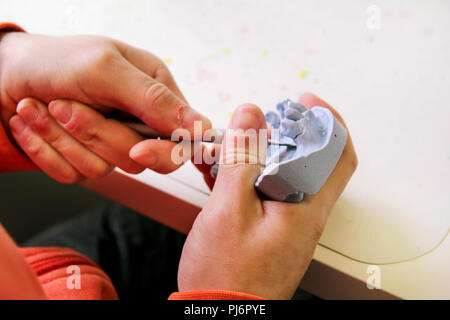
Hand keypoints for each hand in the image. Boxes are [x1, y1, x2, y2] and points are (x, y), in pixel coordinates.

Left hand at [0, 32, 210, 181]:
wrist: (5, 75)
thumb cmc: (56, 61)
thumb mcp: (105, 68)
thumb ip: (153, 99)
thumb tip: (201, 127)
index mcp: (155, 93)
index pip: (183, 138)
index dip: (166, 152)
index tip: (139, 150)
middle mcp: (138, 121)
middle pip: (140, 159)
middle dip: (98, 136)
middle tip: (65, 107)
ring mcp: (112, 144)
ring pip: (106, 169)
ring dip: (65, 140)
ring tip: (43, 107)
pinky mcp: (85, 160)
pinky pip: (76, 175)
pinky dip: (49, 151)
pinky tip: (35, 124)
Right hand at [177, 93, 356, 298]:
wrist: (218, 316)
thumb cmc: (227, 276)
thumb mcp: (228, 209)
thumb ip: (241, 159)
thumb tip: (249, 115)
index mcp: (306, 207)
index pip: (339, 153)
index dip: (328, 120)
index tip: (304, 101)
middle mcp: (303, 213)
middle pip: (308, 158)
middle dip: (283, 133)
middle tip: (256, 123)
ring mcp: (285, 221)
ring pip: (280, 172)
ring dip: (257, 153)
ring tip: (229, 145)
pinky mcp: (268, 227)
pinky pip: (262, 190)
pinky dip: (244, 174)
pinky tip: (218, 171)